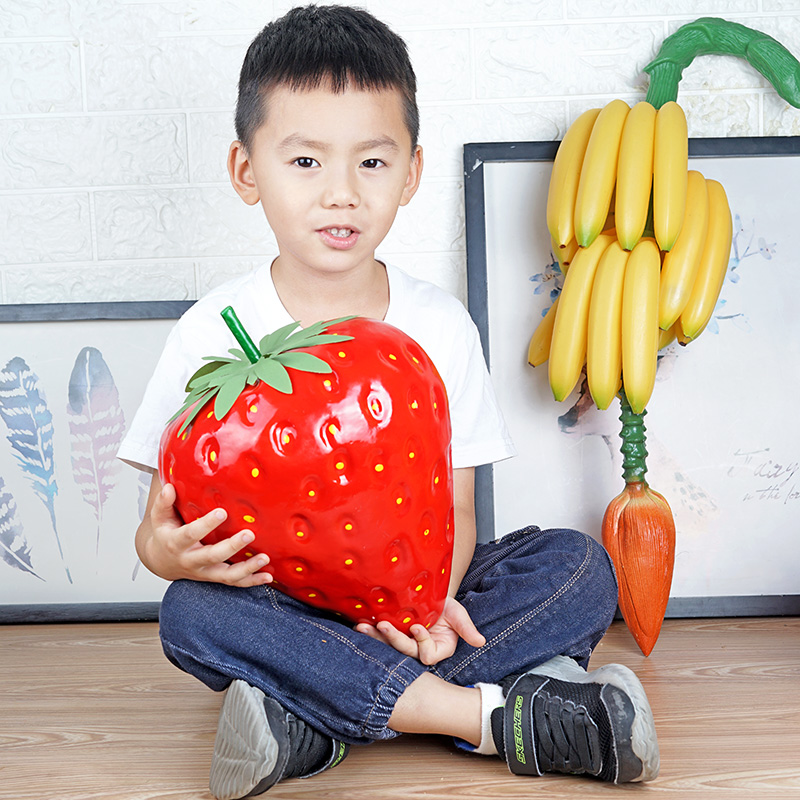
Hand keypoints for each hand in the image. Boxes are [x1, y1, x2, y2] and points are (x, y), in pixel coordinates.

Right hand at [138, 481, 273, 586]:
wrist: (161, 562)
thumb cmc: (166, 534)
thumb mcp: (159, 518)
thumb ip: (163, 503)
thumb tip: (169, 488)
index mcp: (176, 543)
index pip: (191, 534)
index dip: (207, 524)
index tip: (222, 512)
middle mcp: (191, 560)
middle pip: (213, 556)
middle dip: (232, 547)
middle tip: (249, 534)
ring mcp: (204, 571)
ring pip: (226, 575)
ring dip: (247, 568)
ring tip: (264, 558)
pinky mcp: (215, 577)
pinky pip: (234, 582)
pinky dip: (251, 581)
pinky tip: (267, 575)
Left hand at [356, 597, 485, 665]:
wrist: (431, 594)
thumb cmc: (445, 606)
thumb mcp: (457, 614)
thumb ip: (466, 628)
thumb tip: (480, 642)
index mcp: (437, 649)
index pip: (428, 654)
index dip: (422, 642)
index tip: (417, 627)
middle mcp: (418, 649)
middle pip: (405, 652)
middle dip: (394, 639)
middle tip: (384, 625)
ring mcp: (403, 642)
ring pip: (389, 647)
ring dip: (375, 638)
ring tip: (363, 627)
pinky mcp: (391, 634)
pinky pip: (379, 637)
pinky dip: (369, 631)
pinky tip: (359, 623)